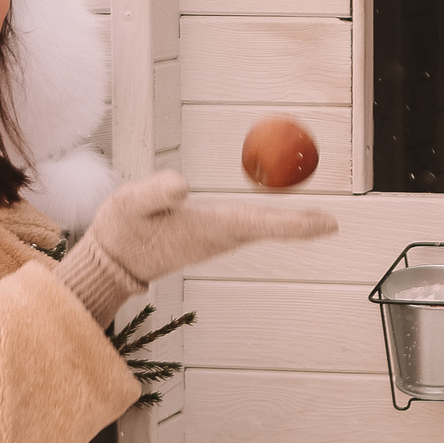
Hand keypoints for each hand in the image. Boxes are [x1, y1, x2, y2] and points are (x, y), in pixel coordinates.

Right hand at [56, 170, 334, 322]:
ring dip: (289, 225)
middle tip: (332, 224)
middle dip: (300, 226)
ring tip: (320, 222)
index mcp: (205, 227)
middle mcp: (218, 237)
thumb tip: (182, 184)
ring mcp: (217, 240)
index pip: (256, 223)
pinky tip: (284, 219)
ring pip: (260, 230)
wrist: (112, 258)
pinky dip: (270, 223)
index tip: (322, 224)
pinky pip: (249, 228)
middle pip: (266, 229)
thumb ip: (155, 193)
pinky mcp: (212, 237)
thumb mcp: (130, 204)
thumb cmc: (122, 228)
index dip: (291, 223)